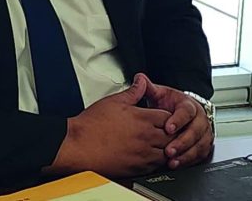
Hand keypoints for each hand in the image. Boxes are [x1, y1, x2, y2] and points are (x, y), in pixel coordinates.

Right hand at [46, 75, 175, 177]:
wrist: (79, 146)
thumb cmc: (92, 125)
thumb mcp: (113, 101)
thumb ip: (133, 91)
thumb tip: (141, 81)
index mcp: (143, 119)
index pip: (169, 117)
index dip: (168, 116)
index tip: (163, 117)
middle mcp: (147, 137)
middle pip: (172, 136)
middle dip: (171, 133)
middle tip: (165, 131)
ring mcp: (143, 155)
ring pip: (167, 152)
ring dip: (165, 148)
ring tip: (158, 144)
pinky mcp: (137, 168)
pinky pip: (156, 166)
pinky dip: (156, 161)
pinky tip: (149, 155)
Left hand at [138, 73, 213, 168]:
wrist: (182, 112)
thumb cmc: (171, 104)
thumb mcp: (160, 94)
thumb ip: (150, 88)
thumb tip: (139, 78)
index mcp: (189, 105)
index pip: (187, 111)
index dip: (178, 120)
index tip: (168, 128)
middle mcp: (199, 119)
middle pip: (195, 131)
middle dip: (182, 141)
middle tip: (169, 150)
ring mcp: (203, 132)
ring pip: (199, 144)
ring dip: (186, 154)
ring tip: (172, 160)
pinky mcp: (203, 144)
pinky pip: (200, 154)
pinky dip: (189, 160)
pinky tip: (177, 164)